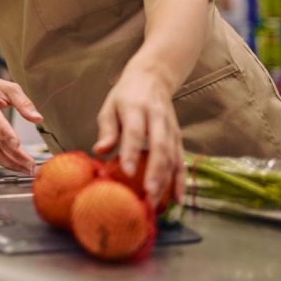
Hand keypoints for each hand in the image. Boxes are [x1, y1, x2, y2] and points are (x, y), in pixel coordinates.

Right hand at [0, 74, 42, 173]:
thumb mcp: (7, 88)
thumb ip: (23, 102)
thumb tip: (37, 119)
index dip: (6, 134)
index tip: (18, 145)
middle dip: (14, 155)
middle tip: (31, 165)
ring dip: (9, 163)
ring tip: (27, 170)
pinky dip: (3, 162)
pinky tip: (16, 167)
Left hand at [93, 65, 185, 205]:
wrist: (153, 77)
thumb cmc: (125, 96)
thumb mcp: (110, 106)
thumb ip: (107, 130)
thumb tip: (99, 151)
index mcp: (135, 108)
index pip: (134, 131)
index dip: (131, 152)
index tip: (127, 172)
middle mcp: (157, 118)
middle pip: (159, 147)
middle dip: (155, 172)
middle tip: (148, 195)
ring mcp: (171, 128)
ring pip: (173, 156)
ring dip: (167, 180)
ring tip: (159, 202)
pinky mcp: (178, 137)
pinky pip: (181, 159)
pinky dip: (181, 180)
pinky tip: (178, 198)